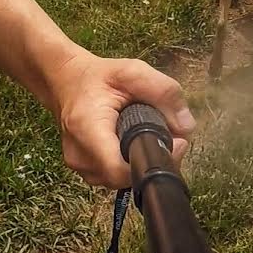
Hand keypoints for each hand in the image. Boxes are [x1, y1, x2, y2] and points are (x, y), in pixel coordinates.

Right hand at [50, 52, 194, 187]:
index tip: (173, 143)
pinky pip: (113, 178)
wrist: (66, 81)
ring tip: (147, 136)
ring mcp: (79, 166)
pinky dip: (127, 165)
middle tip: (166, 135)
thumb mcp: (134, 71)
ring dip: (140, 163)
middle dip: (152, 160)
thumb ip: (163, 92)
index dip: (151, 163)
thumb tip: (186, 127)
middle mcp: (79, 155)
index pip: (119, 169)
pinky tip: (131, 144)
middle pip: (125, 177)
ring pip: (121, 180)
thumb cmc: (99, 77)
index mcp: (87, 128)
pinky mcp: (83, 171)